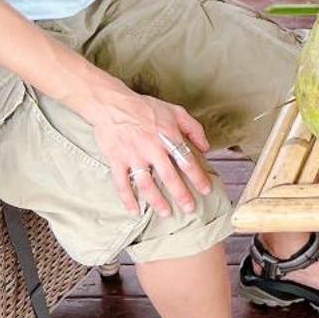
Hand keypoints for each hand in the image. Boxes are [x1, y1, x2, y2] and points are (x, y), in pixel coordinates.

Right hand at [77, 78, 215, 216]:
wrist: (112, 104)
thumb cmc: (146, 107)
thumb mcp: (175, 111)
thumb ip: (193, 128)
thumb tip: (206, 148)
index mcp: (168, 135)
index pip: (187, 160)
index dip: (198, 176)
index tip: (206, 190)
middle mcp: (151, 147)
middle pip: (169, 176)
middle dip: (181, 194)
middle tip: (190, 208)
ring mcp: (133, 155)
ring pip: (146, 183)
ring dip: (156, 201)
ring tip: (166, 213)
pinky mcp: (116, 160)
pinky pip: (122, 183)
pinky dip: (127, 199)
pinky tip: (135, 211)